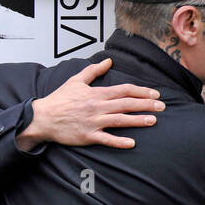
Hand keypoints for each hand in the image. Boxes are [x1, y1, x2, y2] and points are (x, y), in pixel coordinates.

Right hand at [18, 57, 162, 150]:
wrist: (41, 117)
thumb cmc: (58, 100)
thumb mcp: (75, 81)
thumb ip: (93, 71)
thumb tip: (109, 61)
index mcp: (96, 94)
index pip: (124, 90)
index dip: (141, 91)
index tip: (155, 94)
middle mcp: (97, 107)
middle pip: (126, 104)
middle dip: (146, 104)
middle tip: (162, 106)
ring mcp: (93, 122)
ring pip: (120, 120)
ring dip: (138, 120)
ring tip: (153, 120)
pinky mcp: (87, 136)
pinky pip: (106, 139)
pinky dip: (119, 141)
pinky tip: (132, 143)